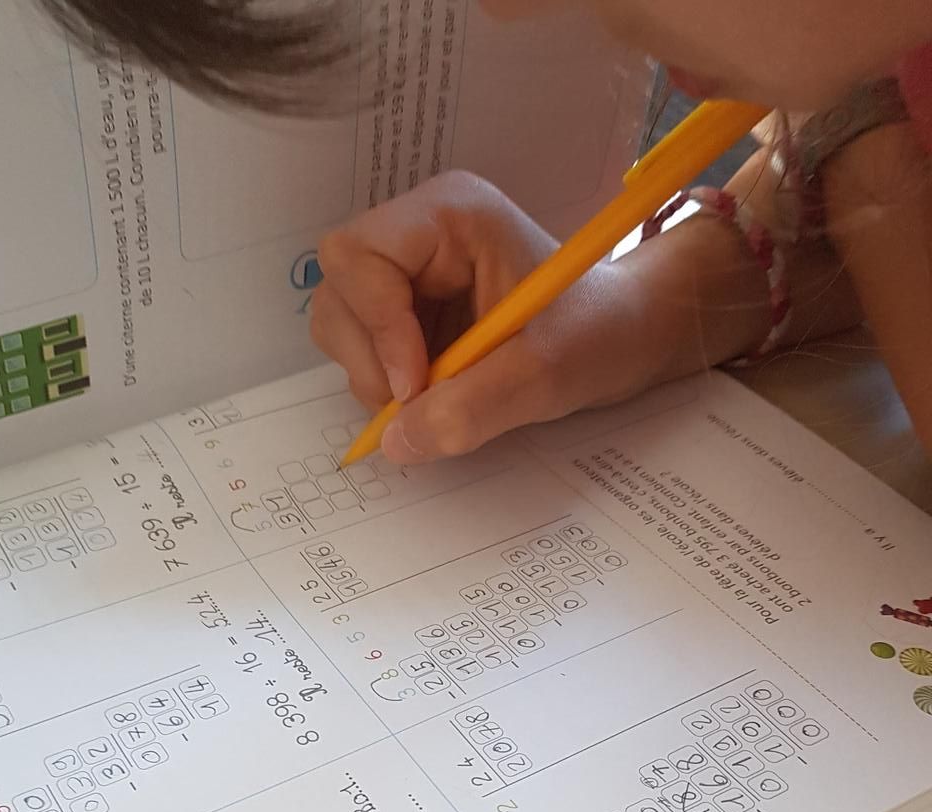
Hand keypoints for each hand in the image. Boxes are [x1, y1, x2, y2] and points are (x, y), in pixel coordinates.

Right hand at [311, 171, 658, 462]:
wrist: (625, 337)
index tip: (415, 386)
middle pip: (338, 290)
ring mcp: (406, 273)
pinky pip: (362, 351)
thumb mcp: (544, 374)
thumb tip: (396, 444)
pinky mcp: (405, 312)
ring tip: (432, 398)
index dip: (377, 326)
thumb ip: (473, 408)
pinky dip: (384, 385)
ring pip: (340, 324)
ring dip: (372, 376)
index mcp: (449, 216)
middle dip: (368, 357)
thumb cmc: (598, 334)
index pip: (358, 257)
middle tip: (417, 402)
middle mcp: (417, 234)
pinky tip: (432, 393)